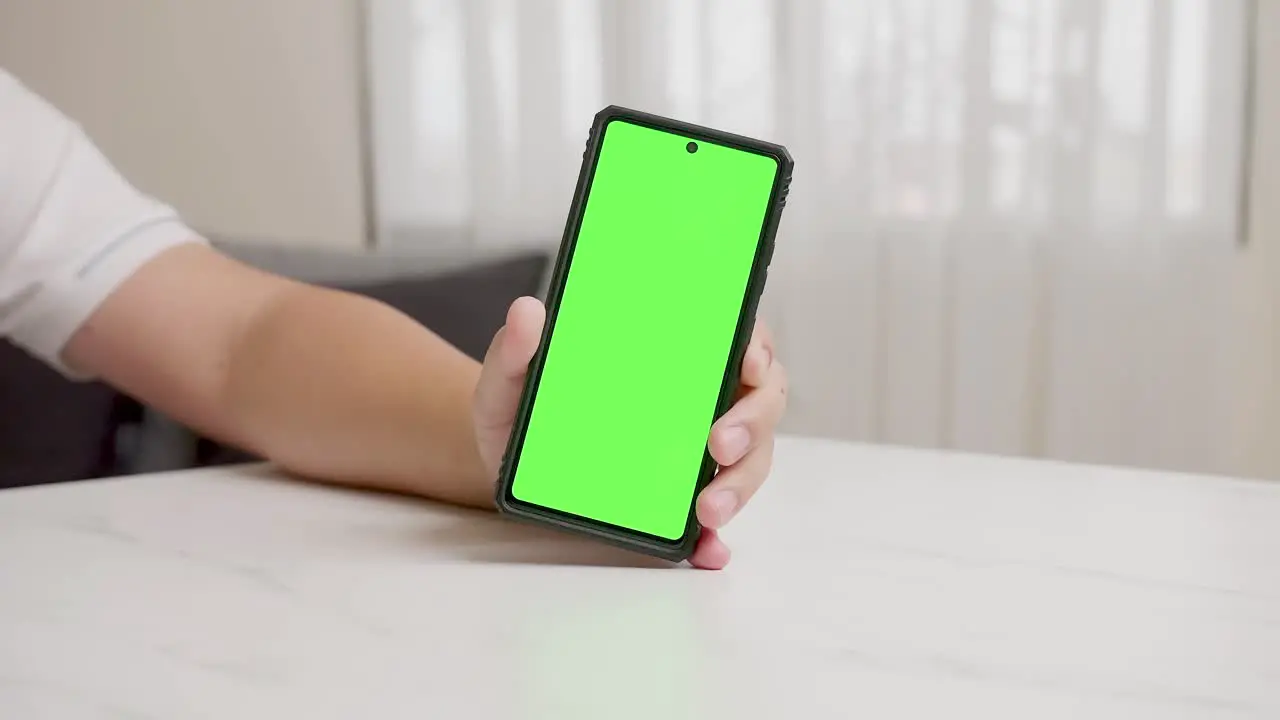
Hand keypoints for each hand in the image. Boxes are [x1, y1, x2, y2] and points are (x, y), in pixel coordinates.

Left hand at [472, 296, 787, 568]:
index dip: (756, 345)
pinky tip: (708, 549)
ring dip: (740, 484)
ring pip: (749, 461)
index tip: (750, 361)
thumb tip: (528, 312)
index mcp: (671, 357)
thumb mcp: (509, 380)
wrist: (505, 472)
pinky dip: (716, 540)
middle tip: (720, 444)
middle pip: (758, 401)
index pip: (736, 337)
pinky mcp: (678, 504)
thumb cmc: (521, 414)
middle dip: (752, 422)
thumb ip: (514, 349)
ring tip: (707, 508)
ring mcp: (694, 454)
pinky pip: (712, 523)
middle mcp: (697, 401)